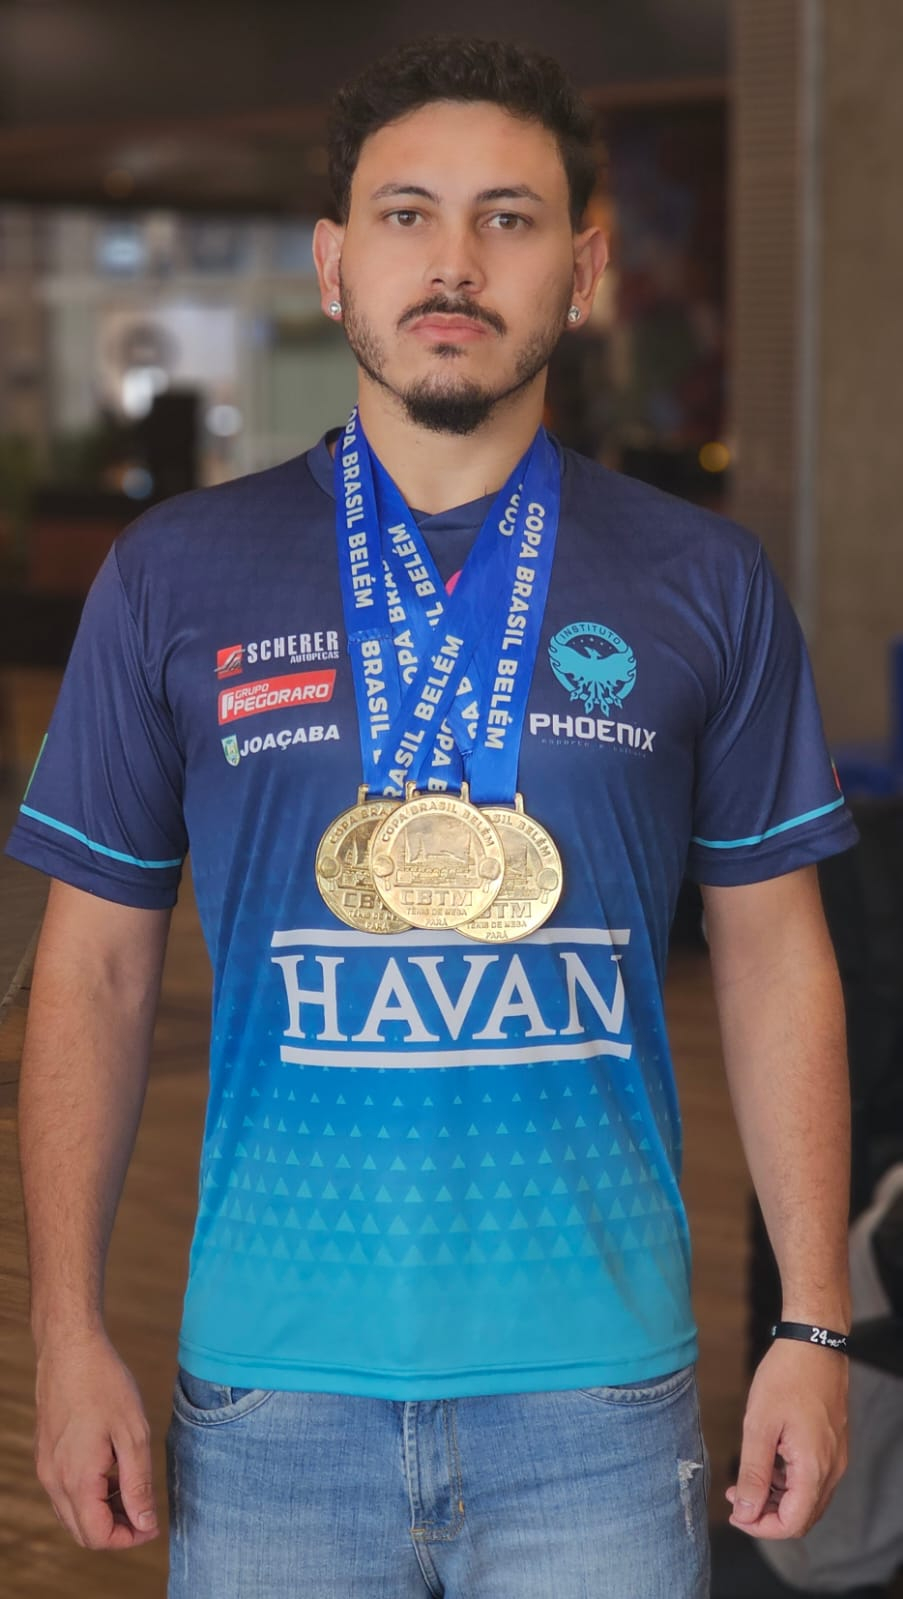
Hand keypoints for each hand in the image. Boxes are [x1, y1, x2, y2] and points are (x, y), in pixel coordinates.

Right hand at [33, 1329, 159, 1549]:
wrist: (70, 1349)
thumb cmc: (104, 1385)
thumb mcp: (133, 1434)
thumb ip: (138, 1484)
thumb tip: (145, 1523)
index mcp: (76, 1479)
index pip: (97, 1536)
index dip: (129, 1538)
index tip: (153, 1523)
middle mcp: (54, 1481)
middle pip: (83, 1532)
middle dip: (117, 1530)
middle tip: (146, 1510)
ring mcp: (47, 1469)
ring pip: (73, 1514)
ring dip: (103, 1513)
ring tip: (132, 1486)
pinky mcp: (46, 1456)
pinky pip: (66, 1492)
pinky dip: (90, 1495)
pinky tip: (113, 1469)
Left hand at [726, 1337, 847, 1538]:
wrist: (814, 1343)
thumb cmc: (786, 1377)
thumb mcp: (759, 1425)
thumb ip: (753, 1473)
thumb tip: (746, 1512)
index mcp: (814, 1468)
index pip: (792, 1524)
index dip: (761, 1527)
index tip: (735, 1513)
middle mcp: (831, 1469)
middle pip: (801, 1516)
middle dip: (766, 1515)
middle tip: (736, 1497)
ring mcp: (834, 1458)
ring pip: (807, 1499)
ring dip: (775, 1499)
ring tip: (744, 1481)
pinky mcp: (831, 1446)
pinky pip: (812, 1479)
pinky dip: (787, 1482)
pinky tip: (765, 1464)